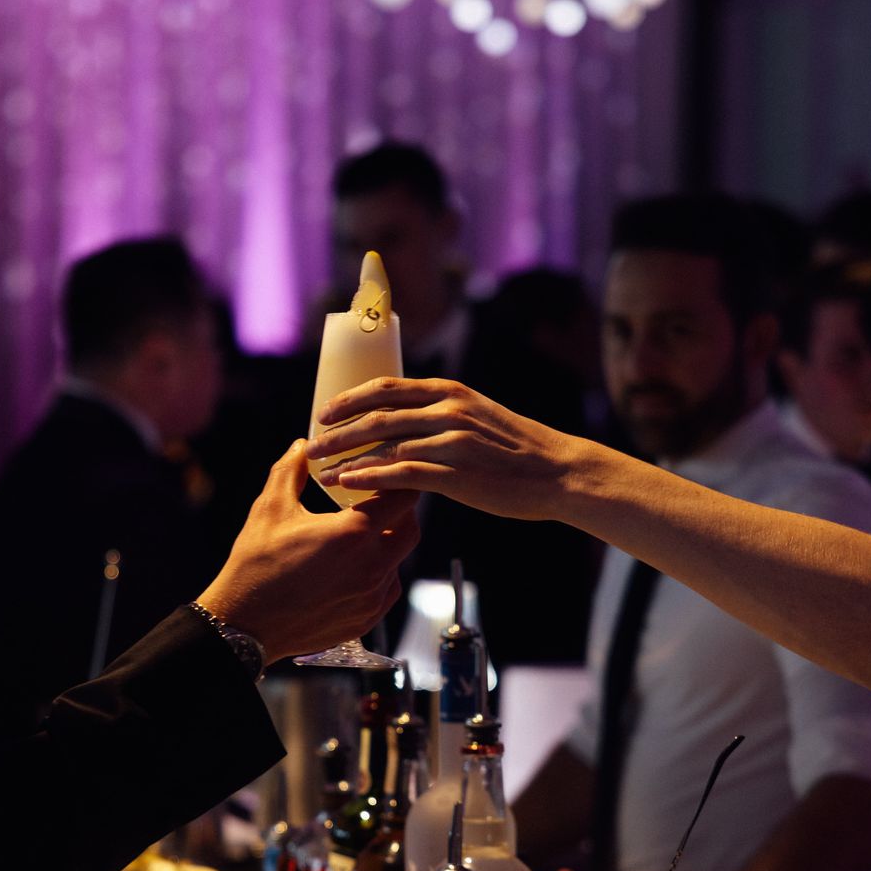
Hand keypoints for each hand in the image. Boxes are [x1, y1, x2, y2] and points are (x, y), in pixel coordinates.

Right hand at [197, 440, 417, 661]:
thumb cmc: (256, 565)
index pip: (402, 496)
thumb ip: (290, 471)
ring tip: (358, 537)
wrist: (245, 624)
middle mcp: (372, 566)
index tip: (382, 476)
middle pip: (410, 528)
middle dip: (399, 512)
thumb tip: (301, 448)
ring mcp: (372, 596)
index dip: (396, 482)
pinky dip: (379, 574)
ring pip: (398, 560)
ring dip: (386, 544)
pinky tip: (354, 567)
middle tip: (376, 503)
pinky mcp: (366, 619)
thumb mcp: (270, 509)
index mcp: (353, 533)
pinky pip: (387, 589)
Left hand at [306, 378, 593, 522]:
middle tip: (312, 442)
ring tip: (322, 469)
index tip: (324, 411)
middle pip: (377, 415)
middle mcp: (446, 410)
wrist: (558, 471)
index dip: (350, 398)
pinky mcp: (456, 473)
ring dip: (346, 456)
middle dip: (338, 430)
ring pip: (384, 444)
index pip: (386, 387)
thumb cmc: (518, 449)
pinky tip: (348, 484)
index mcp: (449, 392)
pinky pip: (401, 473)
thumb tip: (409, 420)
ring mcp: (450, 441)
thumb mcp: (479, 416)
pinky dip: (369, 477)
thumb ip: (443, 414)